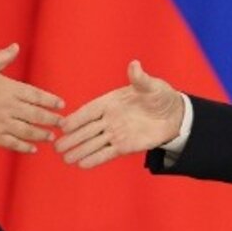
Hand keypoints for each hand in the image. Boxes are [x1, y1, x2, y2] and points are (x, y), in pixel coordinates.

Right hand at [0, 43, 64, 151]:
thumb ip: (2, 57)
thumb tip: (15, 46)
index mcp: (8, 88)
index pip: (36, 95)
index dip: (50, 101)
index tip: (61, 105)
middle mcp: (8, 107)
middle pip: (37, 115)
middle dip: (52, 120)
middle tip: (63, 123)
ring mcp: (1, 123)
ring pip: (28, 131)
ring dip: (42, 134)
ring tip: (51, 137)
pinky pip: (13, 143)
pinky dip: (25, 147)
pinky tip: (33, 148)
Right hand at [55, 60, 182, 168]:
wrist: (175, 115)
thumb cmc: (161, 96)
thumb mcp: (151, 86)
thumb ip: (140, 79)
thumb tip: (135, 65)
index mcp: (111, 102)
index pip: (90, 110)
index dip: (77, 118)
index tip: (63, 126)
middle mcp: (110, 118)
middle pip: (87, 129)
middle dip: (72, 138)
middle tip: (56, 147)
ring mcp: (116, 133)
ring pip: (94, 143)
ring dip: (80, 151)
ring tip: (64, 159)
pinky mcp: (124, 146)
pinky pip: (107, 153)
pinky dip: (95, 159)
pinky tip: (81, 165)